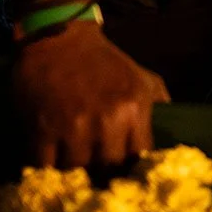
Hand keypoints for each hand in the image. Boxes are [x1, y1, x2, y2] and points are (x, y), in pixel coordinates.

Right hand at [13, 20, 168, 166]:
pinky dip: (46, 169)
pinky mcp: (42, 130)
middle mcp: (107, 120)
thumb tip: (169, 139)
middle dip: (103, 172)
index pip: (139, 158)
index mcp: (134, 108)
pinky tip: (49, 165)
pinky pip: (45, 166)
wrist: (60, 36)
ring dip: (73, 173)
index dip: (132, 170)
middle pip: (108, 169)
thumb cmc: (104, 61)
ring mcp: (73, 127)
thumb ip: (160, 106)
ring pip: (76, 171)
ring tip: (72, 169)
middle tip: (95, 174)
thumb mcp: (142, 78)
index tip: (124, 175)